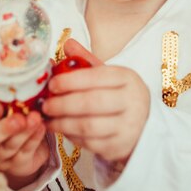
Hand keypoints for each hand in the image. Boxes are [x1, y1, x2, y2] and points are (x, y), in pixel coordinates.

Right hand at [0, 100, 49, 189]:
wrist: (26, 140)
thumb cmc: (15, 112)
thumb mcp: (9, 101)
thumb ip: (10, 91)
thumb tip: (17, 69)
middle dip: (3, 129)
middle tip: (19, 119)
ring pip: (8, 147)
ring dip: (24, 132)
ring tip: (36, 119)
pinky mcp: (16, 165)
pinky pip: (24, 153)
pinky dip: (34, 139)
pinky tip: (41, 127)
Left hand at [43, 38, 149, 163]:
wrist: (144, 125)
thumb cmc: (119, 96)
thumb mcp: (108, 76)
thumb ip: (87, 60)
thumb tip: (67, 43)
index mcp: (128, 78)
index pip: (96, 76)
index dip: (70, 80)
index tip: (51, 84)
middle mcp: (133, 101)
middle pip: (91, 102)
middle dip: (63, 104)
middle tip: (45, 105)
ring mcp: (129, 127)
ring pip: (88, 126)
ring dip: (63, 123)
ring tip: (49, 119)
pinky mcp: (121, 147)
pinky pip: (90, 143)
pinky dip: (72, 137)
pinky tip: (63, 130)